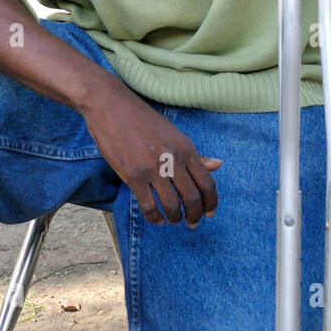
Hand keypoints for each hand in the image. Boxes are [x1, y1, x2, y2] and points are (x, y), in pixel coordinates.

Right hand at [85, 89, 220, 226]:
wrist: (111, 107)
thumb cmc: (143, 120)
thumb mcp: (174, 134)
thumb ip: (194, 154)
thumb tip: (218, 165)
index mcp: (185, 148)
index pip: (207, 183)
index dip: (210, 203)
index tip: (209, 213)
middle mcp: (172, 159)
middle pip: (192, 198)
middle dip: (194, 216)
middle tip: (192, 223)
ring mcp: (152, 169)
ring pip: (171, 205)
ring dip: (175, 218)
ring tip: (173, 220)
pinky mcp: (133, 176)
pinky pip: (148, 206)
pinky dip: (154, 218)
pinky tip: (156, 219)